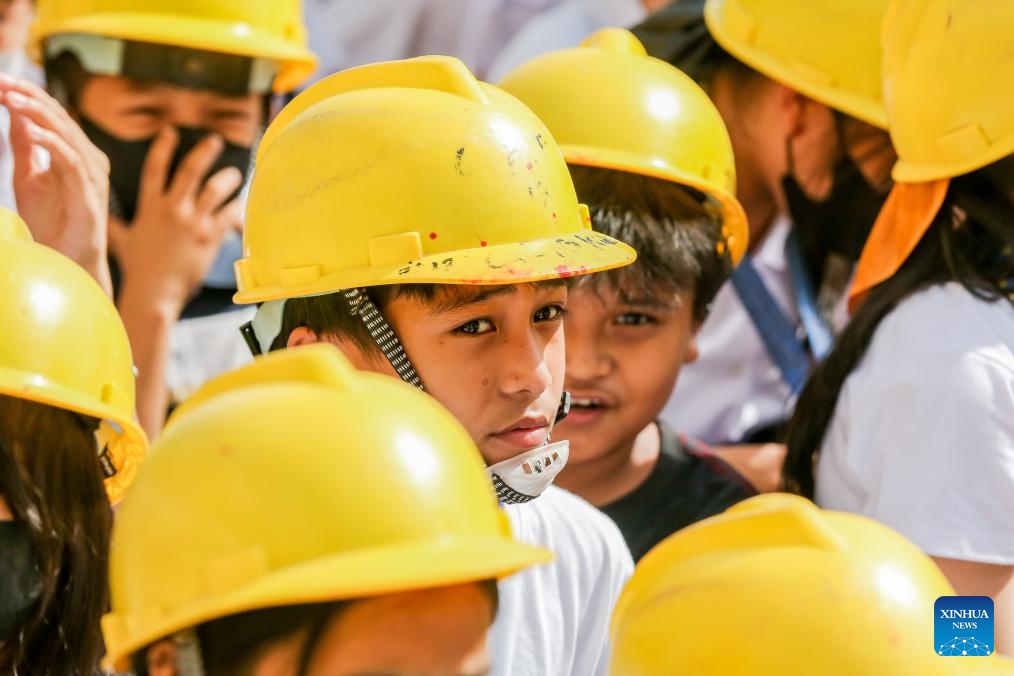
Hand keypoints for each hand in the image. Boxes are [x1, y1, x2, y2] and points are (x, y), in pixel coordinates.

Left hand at [0, 75, 112, 294]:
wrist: (65, 263)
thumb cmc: (52, 226)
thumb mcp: (29, 177)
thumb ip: (25, 146)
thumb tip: (15, 112)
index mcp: (76, 154)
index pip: (52, 115)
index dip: (27, 96)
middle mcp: (89, 161)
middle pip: (60, 118)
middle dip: (29, 97)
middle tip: (2, 83)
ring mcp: (92, 178)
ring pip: (68, 135)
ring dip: (38, 114)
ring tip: (12, 99)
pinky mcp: (90, 196)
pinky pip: (72, 162)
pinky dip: (53, 144)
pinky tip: (32, 133)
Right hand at [109, 126, 242, 316]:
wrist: (154, 294)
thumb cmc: (139, 270)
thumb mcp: (122, 242)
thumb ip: (115, 224)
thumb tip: (101, 216)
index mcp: (150, 207)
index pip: (154, 168)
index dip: (163, 147)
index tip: (171, 132)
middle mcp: (172, 209)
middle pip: (190, 171)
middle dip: (204, 152)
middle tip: (215, 140)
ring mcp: (192, 222)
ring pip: (215, 189)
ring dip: (228, 178)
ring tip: (236, 174)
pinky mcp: (210, 237)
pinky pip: (230, 215)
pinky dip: (239, 208)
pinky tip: (245, 204)